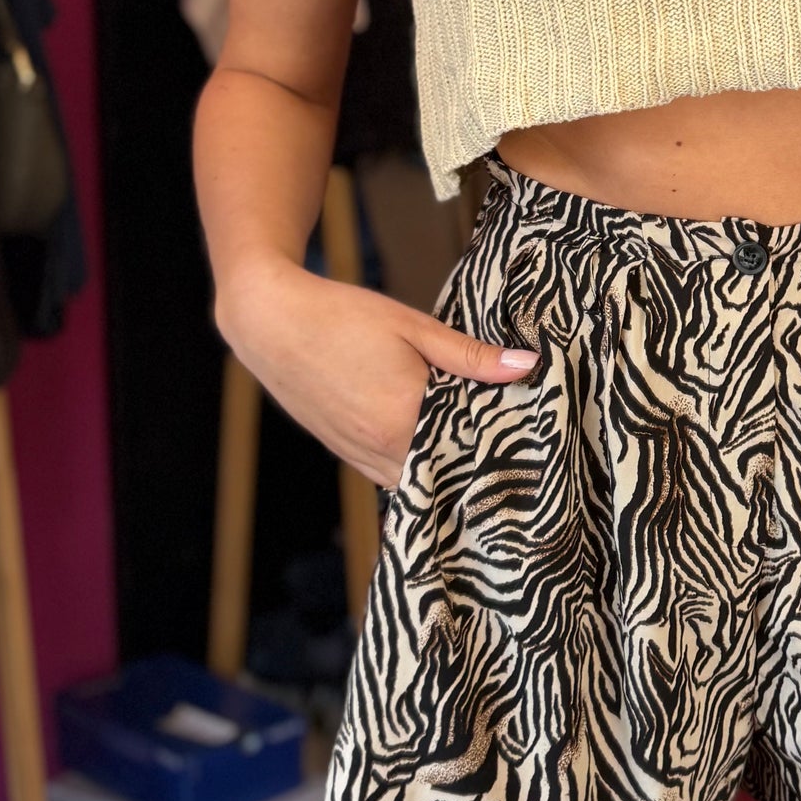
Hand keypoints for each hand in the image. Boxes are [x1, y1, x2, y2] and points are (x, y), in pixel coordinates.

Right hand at [215, 256, 537, 489]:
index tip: (531, 441)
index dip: (502, 445)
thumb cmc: (342, 317)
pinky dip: (418, 470)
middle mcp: (382, 447)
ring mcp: (360, 456)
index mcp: (405, 416)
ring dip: (447, 471)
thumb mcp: (413, 327)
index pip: (472, 447)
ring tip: (480, 453)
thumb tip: (526, 367)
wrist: (270, 322)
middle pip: (448, 473)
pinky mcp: (346, 454)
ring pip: (420, 483)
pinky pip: (393, 478)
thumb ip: (470, 356)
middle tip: (514, 452)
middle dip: (479, 464)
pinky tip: (436, 450)